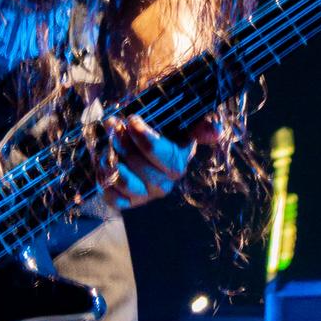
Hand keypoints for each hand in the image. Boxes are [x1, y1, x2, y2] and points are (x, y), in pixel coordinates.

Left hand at [99, 112, 222, 210]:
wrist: (131, 140)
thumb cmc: (156, 127)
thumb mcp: (178, 119)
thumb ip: (199, 123)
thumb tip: (217, 131)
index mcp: (179, 161)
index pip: (169, 159)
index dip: (148, 142)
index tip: (133, 121)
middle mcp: (165, 182)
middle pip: (145, 171)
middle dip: (126, 147)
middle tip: (114, 127)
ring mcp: (146, 194)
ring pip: (128, 185)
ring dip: (113, 164)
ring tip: (106, 147)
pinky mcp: (127, 201)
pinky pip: (114, 199)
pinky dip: (105, 182)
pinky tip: (104, 165)